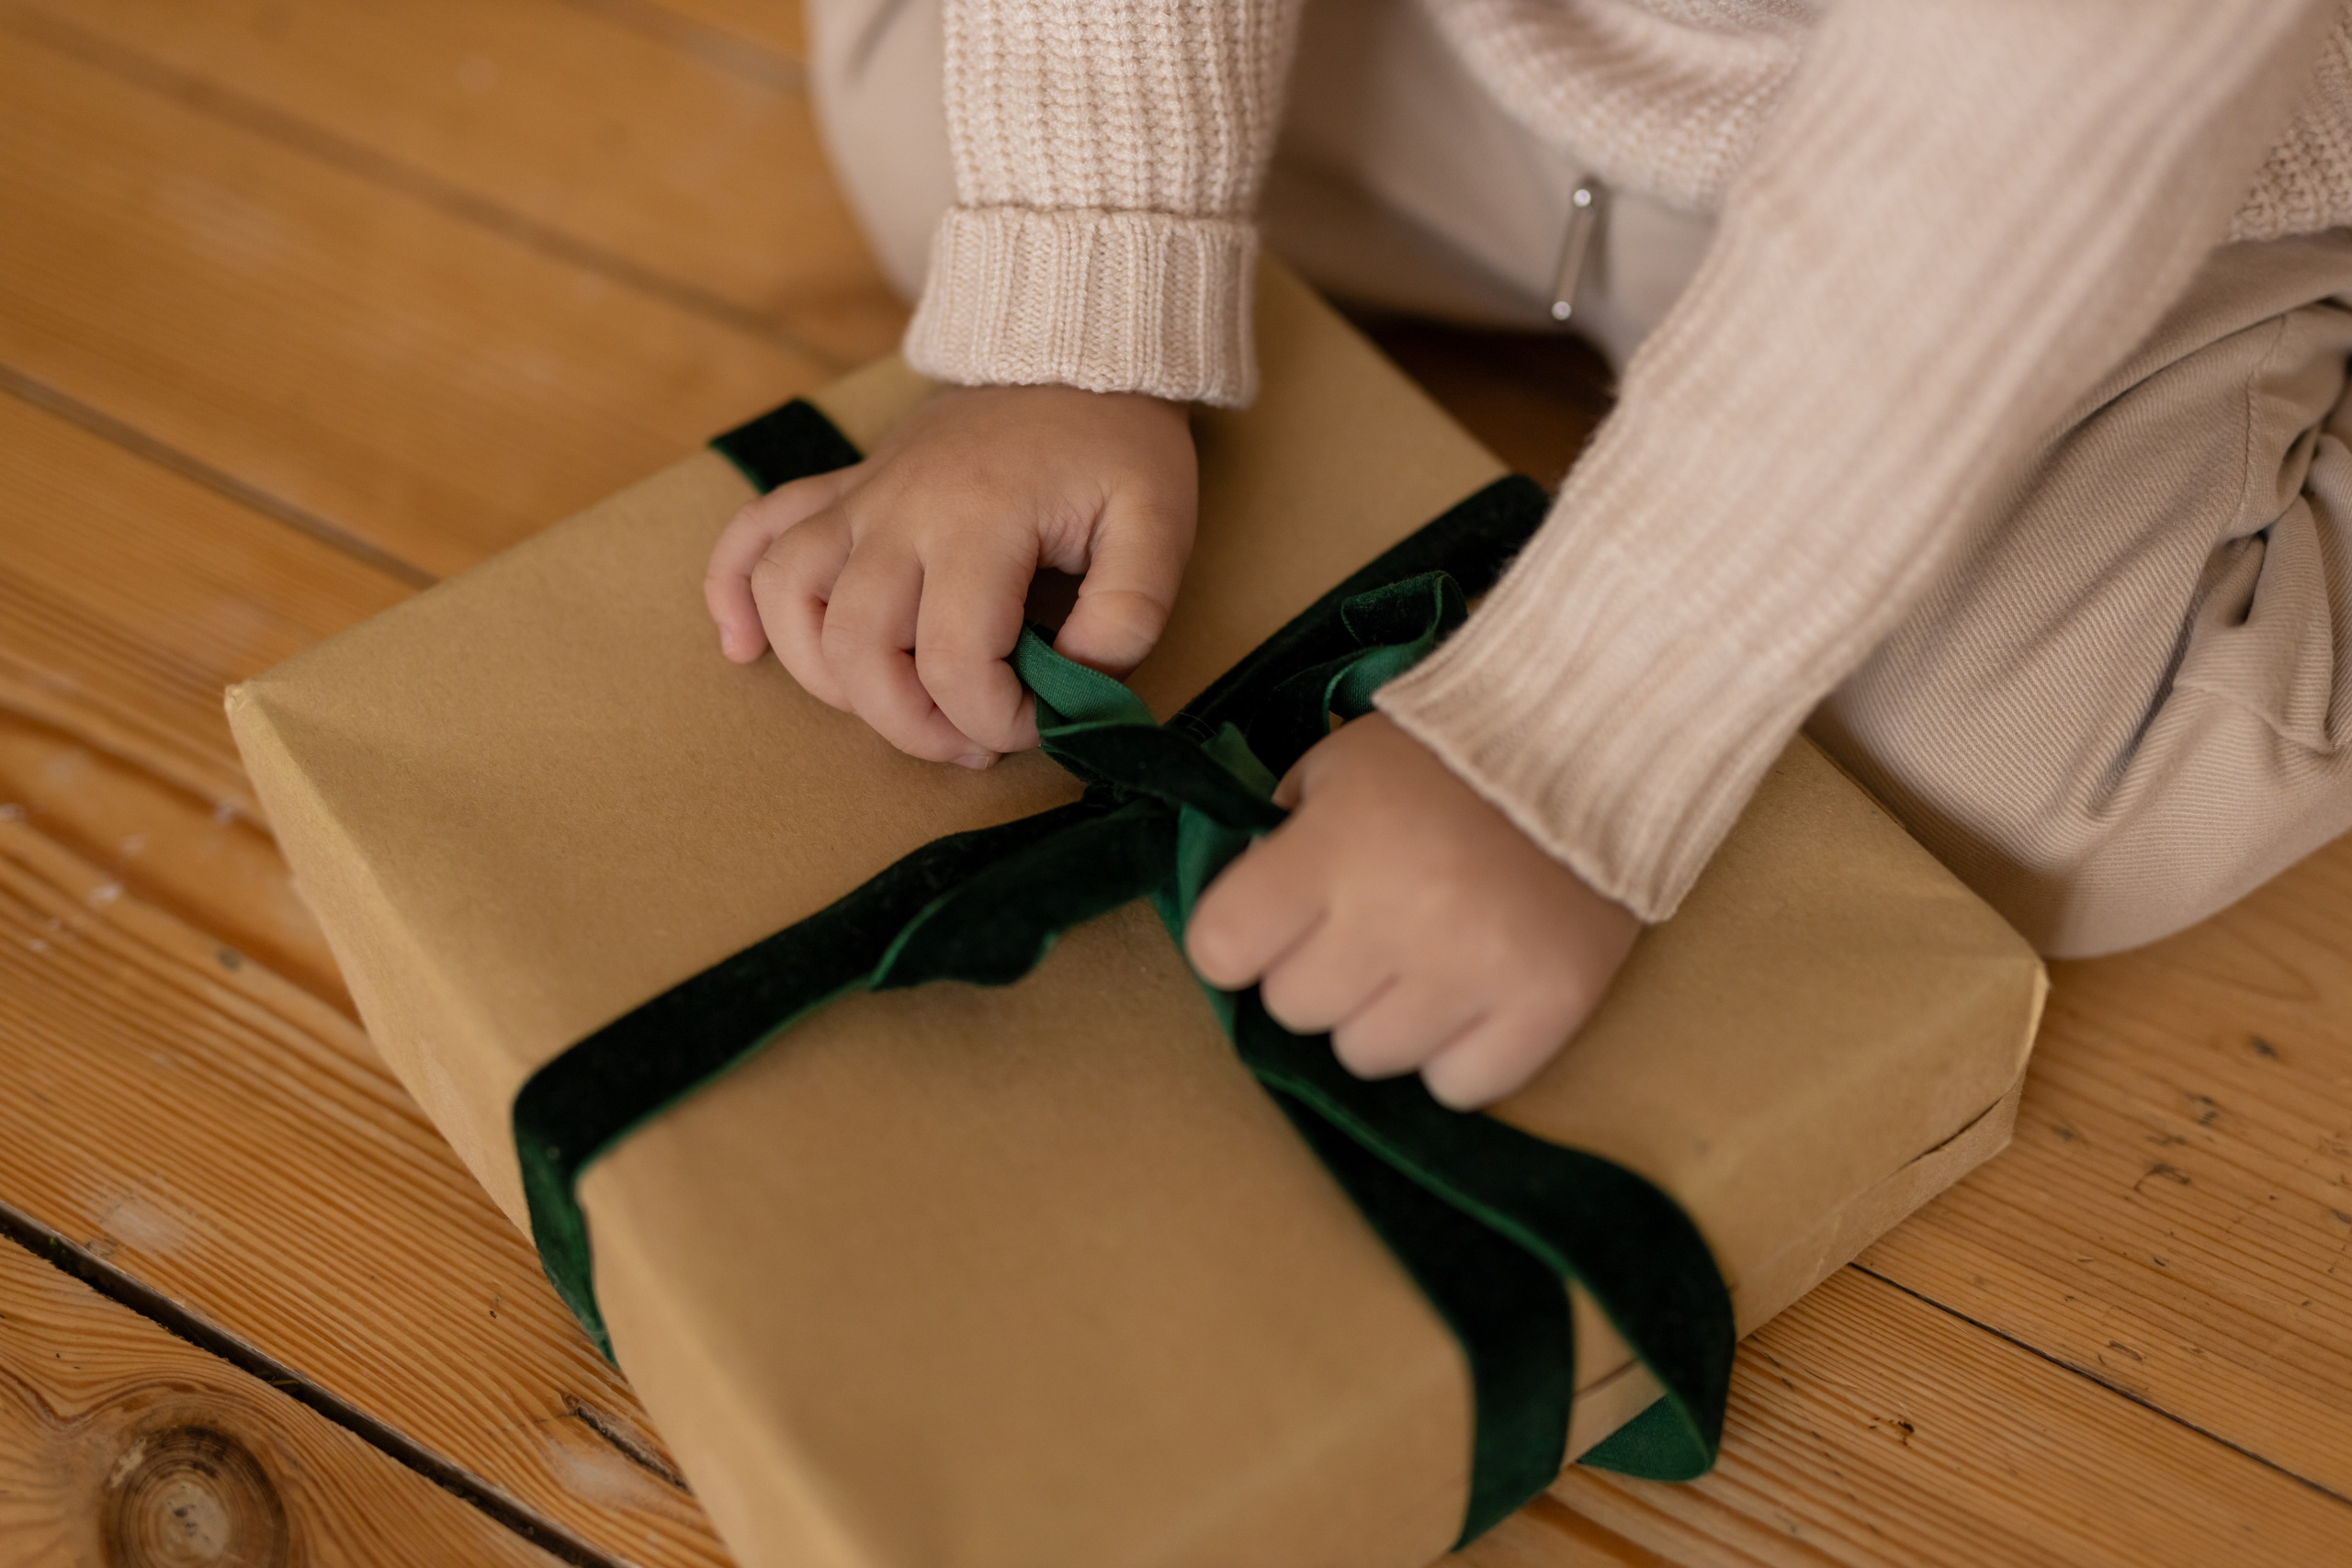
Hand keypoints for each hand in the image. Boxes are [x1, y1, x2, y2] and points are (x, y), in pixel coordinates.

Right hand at [705, 384, 1195, 765]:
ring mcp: (859, 498)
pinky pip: (751, 534)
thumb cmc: (1117, 443)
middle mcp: (899, 509)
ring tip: (892, 708)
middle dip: (909, 724)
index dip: (994, 719)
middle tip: (972, 742)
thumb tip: (1079, 682)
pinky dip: (731, 594)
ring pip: (786, 597)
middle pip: (855, 645)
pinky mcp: (841, 491)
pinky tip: (742, 648)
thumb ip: (1131, 611)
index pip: (956, 659)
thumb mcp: (1159, 522)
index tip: (1040, 725)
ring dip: (825, 678)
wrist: (1075, 351)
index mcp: (980, 519)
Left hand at [1186, 714, 1639, 1108]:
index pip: (1222, 946)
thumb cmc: (1444, 760)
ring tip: (1420, 956)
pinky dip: (1455, 1053)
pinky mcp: (1548, 1007)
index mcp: (1337, 845)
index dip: (1234, 940)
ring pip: (1367, 1055)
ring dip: (1381, 1016)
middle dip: (1314, 969)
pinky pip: (1457, 1086)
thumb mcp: (1336, 771)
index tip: (1262, 924)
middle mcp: (1400, 914)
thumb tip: (1236, 932)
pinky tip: (1469, 994)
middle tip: (1360, 927)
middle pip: (1293, 1008)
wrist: (1589, 751)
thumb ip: (1274, 844)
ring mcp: (1477, 969)